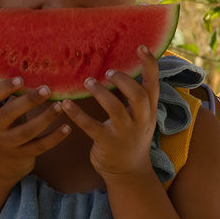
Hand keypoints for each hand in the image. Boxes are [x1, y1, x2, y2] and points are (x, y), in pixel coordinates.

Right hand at [0, 77, 69, 186]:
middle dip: (29, 101)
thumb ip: (9, 99)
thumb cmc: (1, 130)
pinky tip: (67, 128)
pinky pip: (40, 146)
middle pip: (9, 113)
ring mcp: (7, 144)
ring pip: (27, 131)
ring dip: (45, 118)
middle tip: (46, 89)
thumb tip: (30, 71)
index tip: (20, 80)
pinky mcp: (21, 156)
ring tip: (60, 106)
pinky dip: (54, 137)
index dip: (4, 88)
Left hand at [62, 46, 159, 180]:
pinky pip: (90, 127)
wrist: (129, 172)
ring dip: (100, 93)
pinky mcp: (107, 143)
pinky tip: (65, 104)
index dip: (149, 65)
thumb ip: (135, 95)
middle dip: (124, 81)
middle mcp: (140, 121)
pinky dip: (77, 114)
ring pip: (115, 110)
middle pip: (138, 96)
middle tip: (108, 72)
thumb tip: (123, 67)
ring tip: (88, 82)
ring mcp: (124, 133)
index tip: (141, 46)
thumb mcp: (141, 116)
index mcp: (149, 110)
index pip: (153, 85)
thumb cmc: (132, 136)